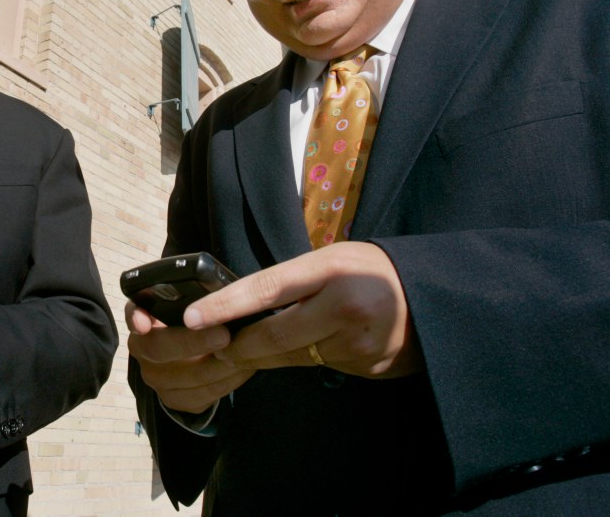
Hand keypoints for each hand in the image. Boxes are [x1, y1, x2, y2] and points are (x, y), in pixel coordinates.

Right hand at [126, 302, 252, 414]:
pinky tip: (244, 367)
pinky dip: (228, 382)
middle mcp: (142, 351)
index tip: (145, 324)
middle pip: (160, 349)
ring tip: (246, 350)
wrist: (191, 355)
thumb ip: (188, 295)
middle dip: (194, 342)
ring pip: (188, 376)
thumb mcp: (188, 301)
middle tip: (225, 334)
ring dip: (221, 364)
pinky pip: (203, 395)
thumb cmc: (193, 319)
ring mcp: (156, 379)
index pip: (134, 315)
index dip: (137, 318)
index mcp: (142, 319)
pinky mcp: (174, 400)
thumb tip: (208, 294)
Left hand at [183, 242, 422, 378]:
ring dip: (268, 354)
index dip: (224, 305)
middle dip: (239, 345)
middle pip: (273, 337)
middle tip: (215, 345)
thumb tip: (244, 303)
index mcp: (333, 270)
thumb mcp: (334, 259)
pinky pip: (319, 367)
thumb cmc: (374, 269)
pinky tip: (310, 345)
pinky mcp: (367, 369)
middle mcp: (344, 308)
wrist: (438, 298)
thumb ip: (295, 281)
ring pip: (292, 357)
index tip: (190, 317)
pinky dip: (304, 358)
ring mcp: (358, 344)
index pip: (265, 288)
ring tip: (251, 345)